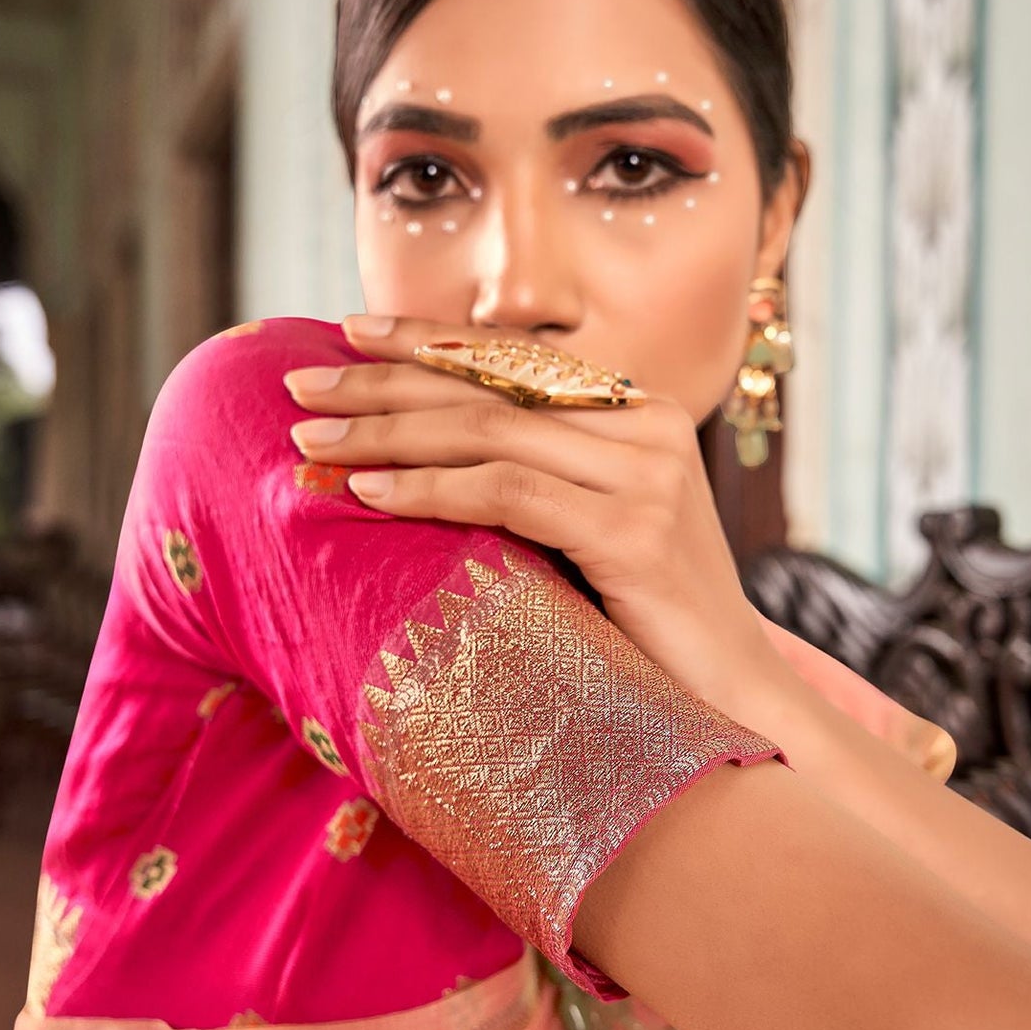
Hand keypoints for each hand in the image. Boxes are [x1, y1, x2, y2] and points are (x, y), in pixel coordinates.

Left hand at [284, 313, 782, 726]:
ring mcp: (646, 477)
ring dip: (388, 437)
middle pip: (490, 387)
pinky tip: (370, 492)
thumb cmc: (644, 625)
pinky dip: (430, 490)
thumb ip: (535, 478)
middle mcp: (649, 427)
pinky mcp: (633, 532)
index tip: (344, 332)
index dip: (425, 340)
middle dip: (384, 383)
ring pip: (489, 433)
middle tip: (299, 384)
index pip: (513, 359)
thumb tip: (419, 449)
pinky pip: (508, 494)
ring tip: (311, 445)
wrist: (731, 697)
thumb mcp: (589, 529)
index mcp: (639, 412)